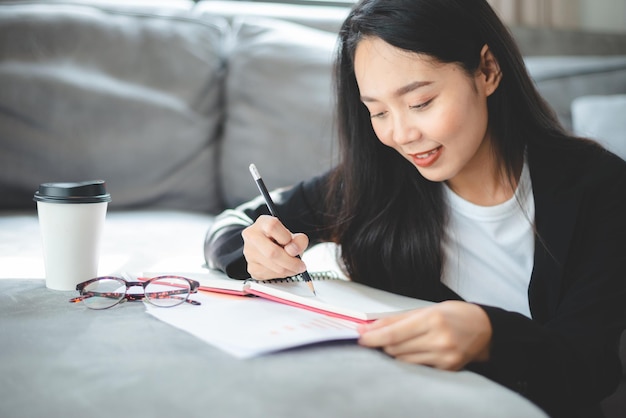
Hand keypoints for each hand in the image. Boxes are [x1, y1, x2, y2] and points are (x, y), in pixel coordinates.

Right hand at [241, 215, 308, 279]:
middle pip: (271, 252)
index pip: (272, 227)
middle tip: (301, 266)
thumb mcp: (294, 236)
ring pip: (272, 266)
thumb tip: (293, 251)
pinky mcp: (251, 268)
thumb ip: (299, 241)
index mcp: (262, 223)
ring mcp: (249, 253)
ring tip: (294, 267)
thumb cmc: (282, 240)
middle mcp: (252, 236)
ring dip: (288, 270)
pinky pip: (270, 275)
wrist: (271, 247)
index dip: (286, 238)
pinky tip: (283, 269)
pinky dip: (281, 275)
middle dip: (291, 262)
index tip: (293, 245)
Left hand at [357, 301, 491, 370]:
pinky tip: (414, 350)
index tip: (360, 338)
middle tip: (376, 337)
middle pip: (396, 349)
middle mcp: (440, 340)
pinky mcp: (448, 369)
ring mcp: (445, 357)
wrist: (485, 328)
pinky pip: (417, 367)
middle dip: (382, 344)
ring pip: (404, 361)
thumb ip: (397, 319)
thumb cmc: (454, 314)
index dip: (373, 338)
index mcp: (432, 319)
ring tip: (399, 342)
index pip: (394, 334)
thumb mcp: (426, 309)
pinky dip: (409, 359)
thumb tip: (370, 327)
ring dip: (394, 352)